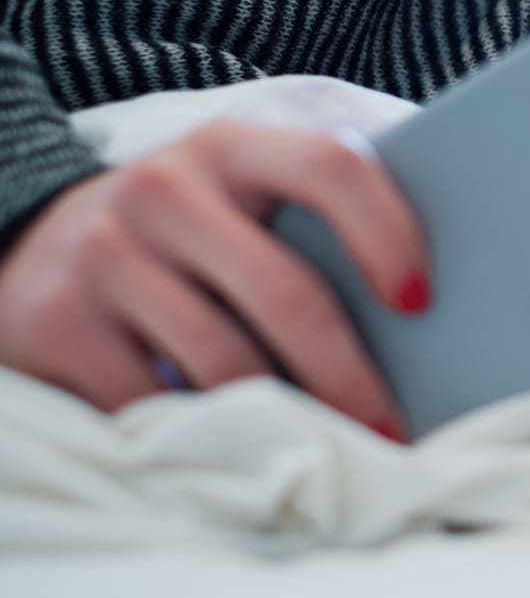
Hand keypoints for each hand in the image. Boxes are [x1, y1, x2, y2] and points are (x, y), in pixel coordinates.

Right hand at [0, 121, 427, 438]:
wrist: (31, 248)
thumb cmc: (186, 231)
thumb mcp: (240, 197)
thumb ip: (315, 219)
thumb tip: (422, 304)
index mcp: (233, 147)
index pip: (332, 166)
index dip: (387, 233)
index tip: (420, 302)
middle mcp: (165, 189)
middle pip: (286, 291)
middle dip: (348, 374)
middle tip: (389, 429)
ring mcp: (104, 253)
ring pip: (225, 361)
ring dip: (286, 419)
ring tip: (326, 449)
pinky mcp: (55, 321)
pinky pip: (152, 402)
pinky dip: (201, 434)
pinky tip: (233, 448)